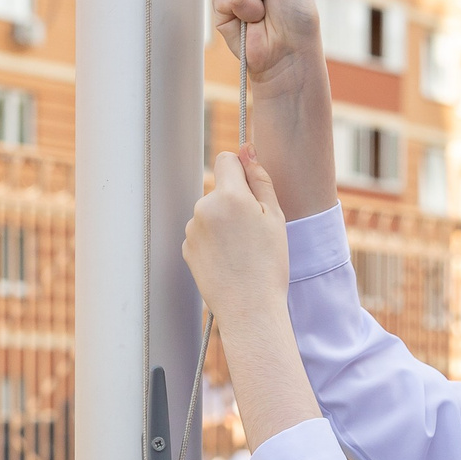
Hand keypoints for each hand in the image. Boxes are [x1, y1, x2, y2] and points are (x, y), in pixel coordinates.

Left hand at [182, 153, 320, 447]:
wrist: (249, 310)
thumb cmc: (269, 265)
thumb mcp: (274, 218)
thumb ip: (260, 179)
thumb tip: (246, 149)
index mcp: (228, 196)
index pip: (226, 159)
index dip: (241, 170)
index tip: (251, 189)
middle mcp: (204, 207)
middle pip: (220, 190)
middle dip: (234, 202)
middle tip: (254, 233)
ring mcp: (192, 229)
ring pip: (211, 213)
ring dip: (223, 224)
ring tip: (242, 252)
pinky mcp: (186, 248)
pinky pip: (202, 234)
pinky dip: (214, 243)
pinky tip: (229, 262)